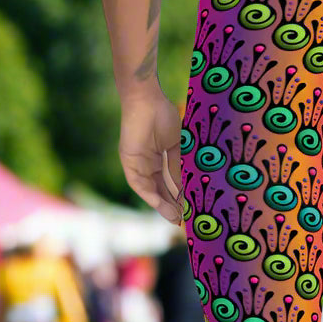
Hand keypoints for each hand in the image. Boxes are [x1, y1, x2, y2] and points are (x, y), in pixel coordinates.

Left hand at [118, 86, 184, 225]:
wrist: (147, 100)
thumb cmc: (164, 117)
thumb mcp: (178, 148)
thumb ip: (180, 168)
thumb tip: (189, 190)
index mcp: (161, 160)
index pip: (172, 184)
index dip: (182, 198)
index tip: (193, 211)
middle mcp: (149, 165)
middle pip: (162, 191)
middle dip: (173, 206)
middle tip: (186, 220)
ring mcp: (139, 165)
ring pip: (152, 191)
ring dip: (163, 205)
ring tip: (176, 218)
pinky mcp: (129, 163)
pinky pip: (139, 185)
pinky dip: (151, 195)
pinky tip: (161, 205)